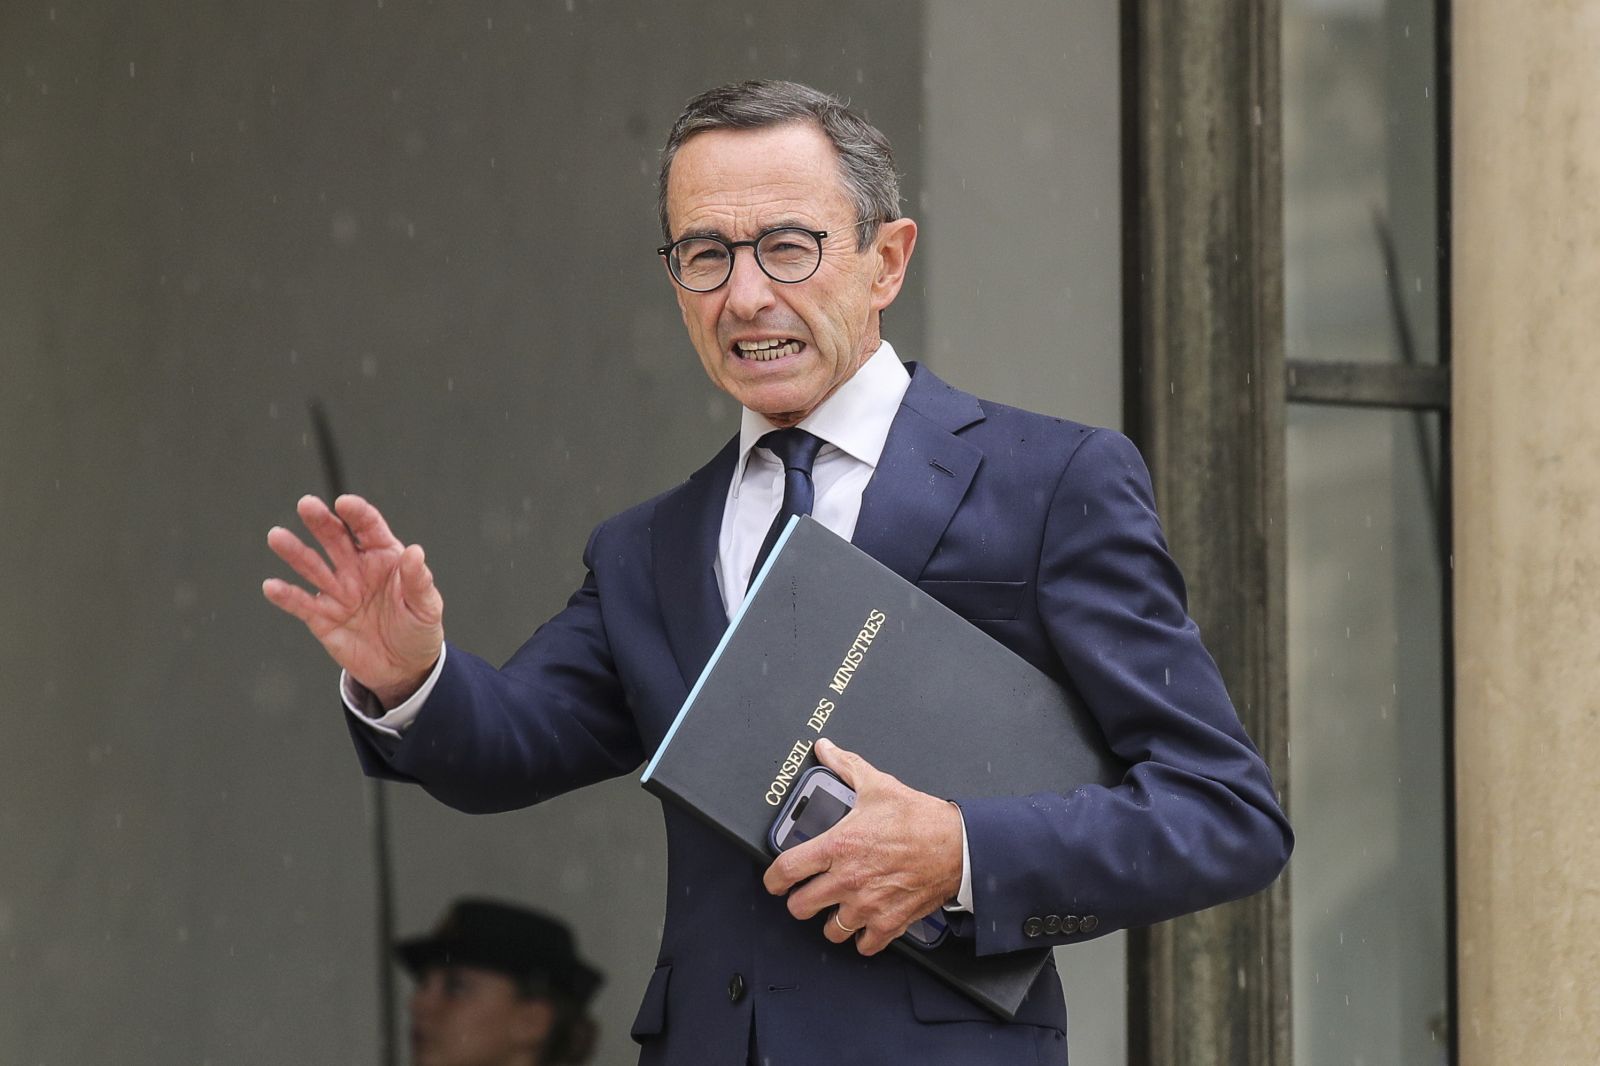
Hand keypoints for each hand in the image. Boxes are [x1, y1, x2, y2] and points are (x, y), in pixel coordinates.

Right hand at [262, 494, 443, 707]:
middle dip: (321, 522)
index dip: (357, 514)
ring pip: (312, 566)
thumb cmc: (418, 629)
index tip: (344, 503)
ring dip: (294, 552)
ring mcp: (337, 592)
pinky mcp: (323, 617)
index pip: (369, 528)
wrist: (404, 668)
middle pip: (335, 538)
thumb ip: (419, 581)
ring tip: (277, 537)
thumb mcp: (427, 606)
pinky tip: (272, 586)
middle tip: (306, 504)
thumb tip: (415, 552)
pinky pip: (301, 604)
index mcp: (384, 557)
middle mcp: (356, 569)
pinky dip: (286, 595)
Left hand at [762, 738, 964, 954]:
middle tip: (808, 892)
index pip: (785, 871)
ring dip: (830, 920)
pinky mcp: (889, 922)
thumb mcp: (877, 786)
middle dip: (800, 900)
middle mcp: (848, 880)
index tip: (775, 880)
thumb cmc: (919, 819)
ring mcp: (868, 906)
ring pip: (829, 931)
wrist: (957, 846)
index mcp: (838, 846)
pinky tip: (865, 922)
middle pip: (800, 907)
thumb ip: (845, 767)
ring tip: (837, 907)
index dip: (773, 879)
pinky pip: (863, 945)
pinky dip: (862, 938)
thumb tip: (825, 749)